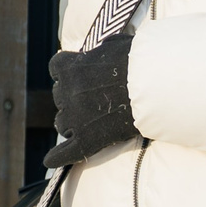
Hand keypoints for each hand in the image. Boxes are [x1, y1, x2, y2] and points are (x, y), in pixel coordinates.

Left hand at [44, 33, 137, 169]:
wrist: (155, 86)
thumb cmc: (142, 62)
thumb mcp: (117, 46)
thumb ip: (102, 51)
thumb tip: (99, 52)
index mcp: (72, 67)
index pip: (57, 68)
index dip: (67, 73)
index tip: (77, 75)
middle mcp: (68, 91)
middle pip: (60, 97)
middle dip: (72, 99)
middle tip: (92, 102)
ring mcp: (76, 117)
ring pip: (62, 123)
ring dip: (71, 123)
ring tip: (91, 124)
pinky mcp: (87, 139)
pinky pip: (66, 152)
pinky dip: (57, 157)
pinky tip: (50, 160)